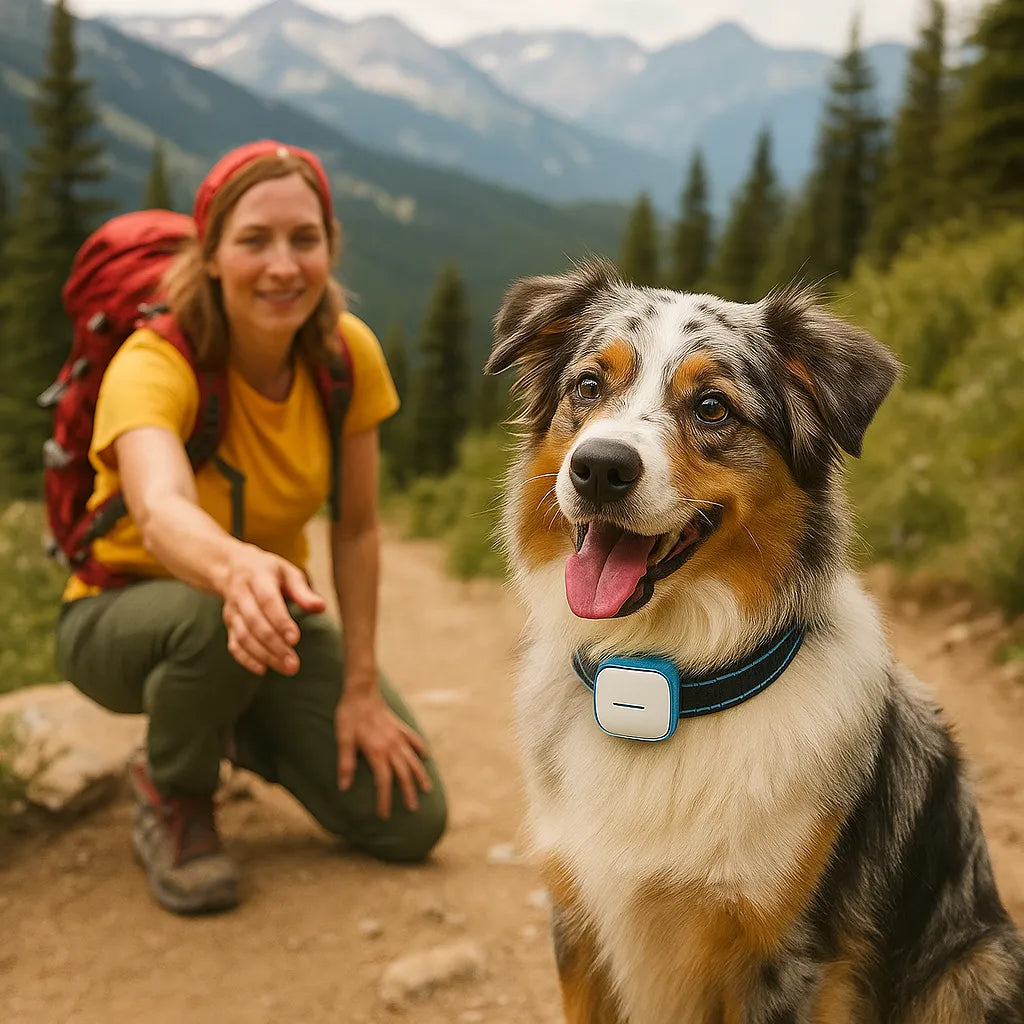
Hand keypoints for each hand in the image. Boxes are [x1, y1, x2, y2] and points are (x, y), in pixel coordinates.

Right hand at [220, 543, 325, 674]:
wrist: (234, 568)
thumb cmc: (270, 572)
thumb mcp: (288, 573)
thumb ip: (303, 591)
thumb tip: (320, 607)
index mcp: (257, 577)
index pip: (267, 601)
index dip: (280, 621)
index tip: (295, 640)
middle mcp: (241, 595)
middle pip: (255, 623)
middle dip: (274, 645)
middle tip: (293, 664)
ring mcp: (232, 611)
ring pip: (244, 636)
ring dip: (264, 655)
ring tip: (286, 668)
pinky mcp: (229, 625)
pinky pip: (234, 644)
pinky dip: (246, 659)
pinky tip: (263, 670)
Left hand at [335, 687, 431, 818]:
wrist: (361, 691)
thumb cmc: (349, 715)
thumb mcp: (343, 739)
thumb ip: (345, 763)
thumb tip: (344, 787)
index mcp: (377, 751)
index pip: (384, 781)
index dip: (384, 800)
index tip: (385, 815)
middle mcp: (391, 746)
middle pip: (403, 774)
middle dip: (408, 792)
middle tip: (413, 808)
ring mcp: (398, 736)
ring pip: (413, 759)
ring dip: (420, 775)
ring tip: (427, 789)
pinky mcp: (399, 726)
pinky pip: (413, 739)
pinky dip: (420, 748)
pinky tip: (425, 755)